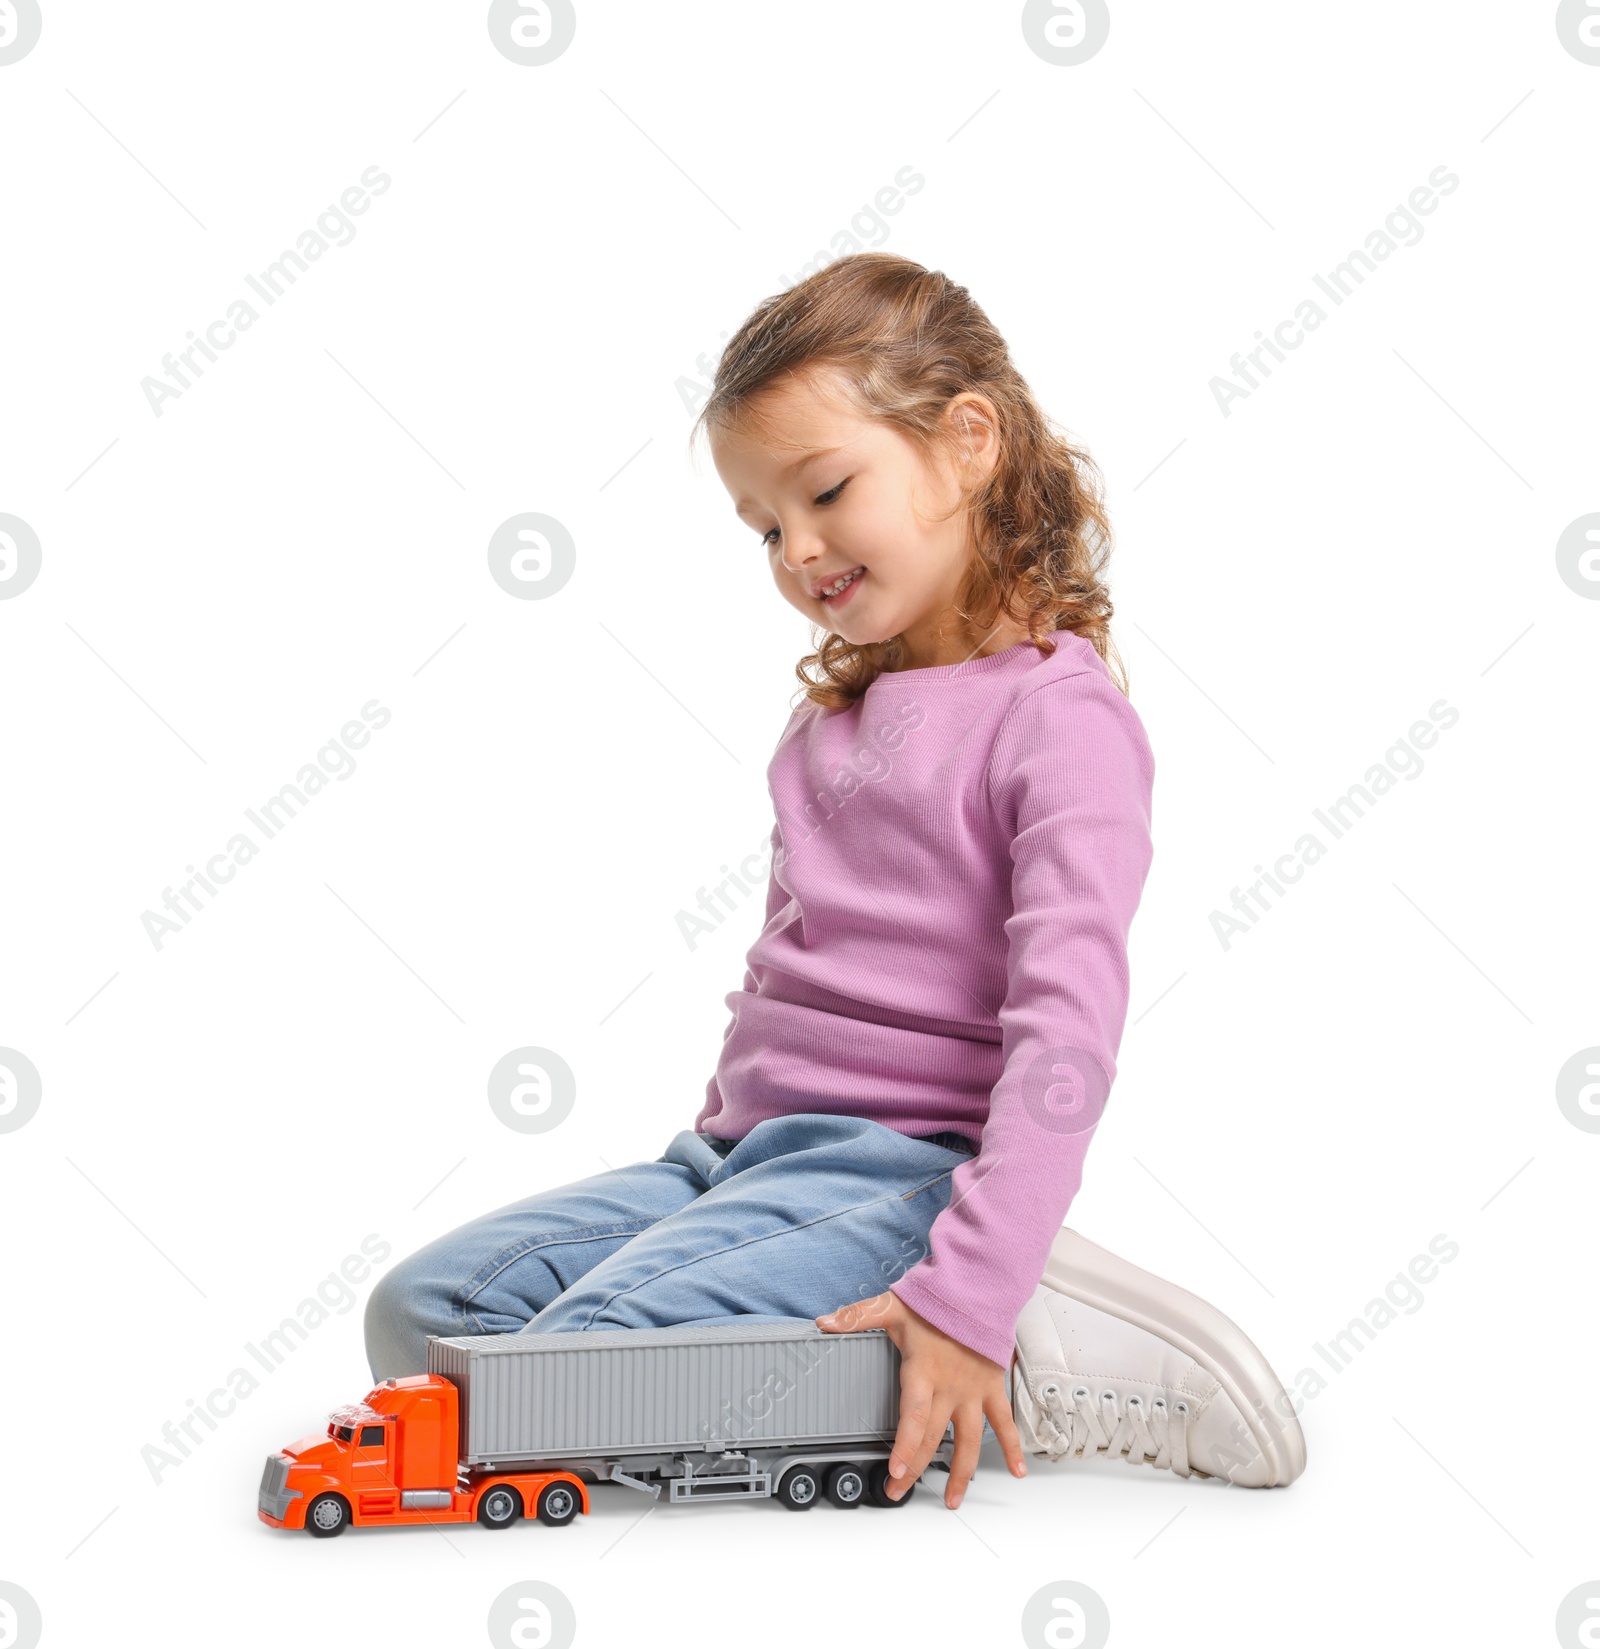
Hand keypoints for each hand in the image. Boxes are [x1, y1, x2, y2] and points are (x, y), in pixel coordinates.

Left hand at [816, 1290, 1026, 1508]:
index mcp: (923, 1371)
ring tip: (950, 1499)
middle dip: (915, 1468)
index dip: (906, 1446)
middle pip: (933, 1437)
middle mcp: (949, 1387)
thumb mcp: (891, 1306)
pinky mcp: (990, 1389)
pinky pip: (1003, 1422)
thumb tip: (823, 1322)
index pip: (914, 1415)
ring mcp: (972, 1392)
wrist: (979, 1290)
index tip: (897, 1471)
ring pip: (968, 1440)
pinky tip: (1017, 1471)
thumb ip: (857, 1316)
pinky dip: (1012, 1447)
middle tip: (898, 1491)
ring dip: (960, 1473)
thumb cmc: (936, 1300)